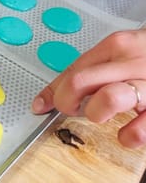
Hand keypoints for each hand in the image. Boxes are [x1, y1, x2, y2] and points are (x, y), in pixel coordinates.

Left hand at [32, 30, 145, 148]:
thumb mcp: (122, 55)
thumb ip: (87, 72)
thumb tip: (45, 100)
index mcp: (118, 46)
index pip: (72, 69)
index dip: (54, 93)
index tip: (45, 106)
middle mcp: (133, 61)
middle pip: (81, 81)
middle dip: (68, 102)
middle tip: (74, 111)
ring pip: (110, 97)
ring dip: (97, 111)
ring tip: (101, 116)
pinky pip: (140, 129)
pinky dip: (130, 136)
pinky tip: (128, 134)